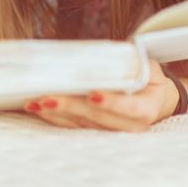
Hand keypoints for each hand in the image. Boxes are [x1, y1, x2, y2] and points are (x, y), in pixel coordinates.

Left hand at [24, 60, 177, 131]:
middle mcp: (130, 126)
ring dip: (56, 114)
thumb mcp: (146, 65)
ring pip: (81, 124)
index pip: (129, 108)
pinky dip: (54, 117)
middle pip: (97, 118)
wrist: (152, 96)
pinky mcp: (96, 131)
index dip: (110, 103)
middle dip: (70, 108)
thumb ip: (132, 63)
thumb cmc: (146, 75)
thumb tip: (106, 55)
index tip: (92, 95)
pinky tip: (37, 108)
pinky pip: (73, 125)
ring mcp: (112, 131)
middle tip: (48, 99)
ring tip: (35, 103)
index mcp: (147, 109)